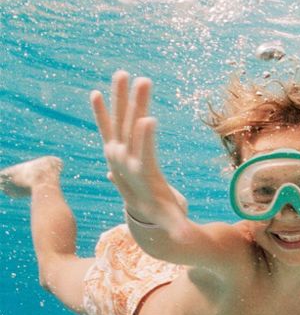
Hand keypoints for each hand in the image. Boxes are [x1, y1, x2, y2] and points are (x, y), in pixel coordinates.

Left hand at [90, 70, 182, 226]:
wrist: (140, 212)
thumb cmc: (162, 215)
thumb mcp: (171, 223)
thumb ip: (178, 231)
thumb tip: (186, 241)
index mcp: (140, 176)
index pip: (142, 155)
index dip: (144, 139)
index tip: (147, 118)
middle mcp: (124, 161)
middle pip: (129, 130)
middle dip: (135, 106)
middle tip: (142, 82)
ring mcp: (116, 152)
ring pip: (118, 121)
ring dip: (120, 97)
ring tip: (123, 74)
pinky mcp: (114, 147)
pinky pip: (107, 127)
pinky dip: (102, 111)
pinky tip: (98, 92)